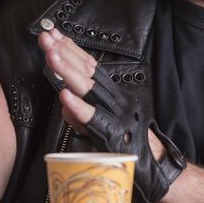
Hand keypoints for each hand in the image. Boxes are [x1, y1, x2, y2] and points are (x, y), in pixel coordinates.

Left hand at [38, 29, 185, 202]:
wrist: (156, 168)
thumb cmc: (129, 146)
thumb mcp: (103, 125)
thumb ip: (82, 114)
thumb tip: (64, 104)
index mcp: (113, 95)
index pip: (90, 66)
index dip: (72, 49)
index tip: (54, 34)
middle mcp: (116, 100)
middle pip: (88, 72)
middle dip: (65, 53)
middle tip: (47, 39)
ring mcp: (116, 115)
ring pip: (90, 89)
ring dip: (69, 72)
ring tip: (52, 57)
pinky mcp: (113, 135)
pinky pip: (93, 120)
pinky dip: (79, 106)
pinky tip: (64, 95)